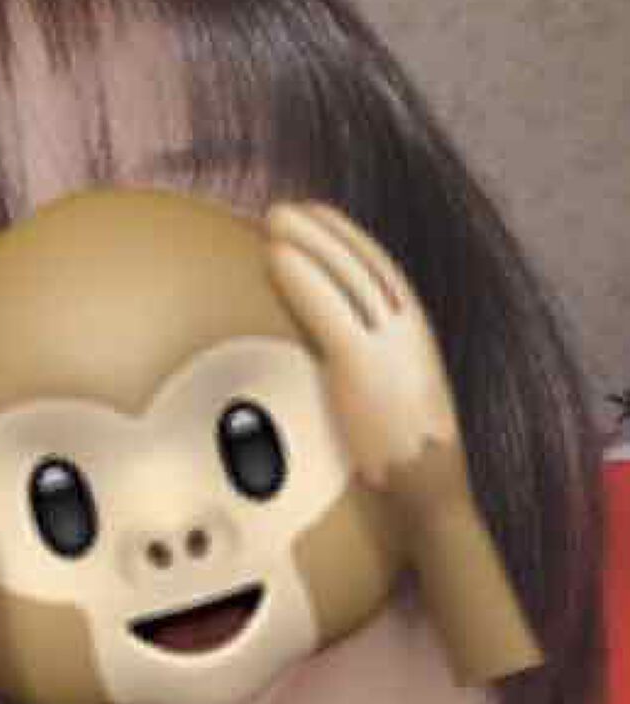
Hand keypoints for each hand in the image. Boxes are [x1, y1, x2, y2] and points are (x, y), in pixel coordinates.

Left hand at [267, 201, 470, 515]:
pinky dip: (301, 277)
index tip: (320, 218)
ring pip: (344, 276)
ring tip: (274, 220)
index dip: (348, 240)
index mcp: (417, 338)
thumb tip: (340, 361)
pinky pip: (327, 309)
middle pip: (361, 264)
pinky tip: (276, 256)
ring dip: (307, 242)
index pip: (382, 271)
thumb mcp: (396, 403)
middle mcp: (407, 332)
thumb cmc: (406, 461)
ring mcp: (388, 346)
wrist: (428, 494)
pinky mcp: (362, 366)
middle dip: (322, 230)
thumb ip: (375, 373)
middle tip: (284, 209)